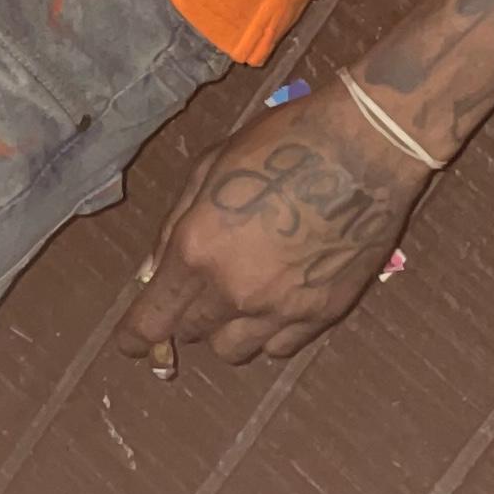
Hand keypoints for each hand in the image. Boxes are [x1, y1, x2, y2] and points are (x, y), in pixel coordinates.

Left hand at [118, 103, 431, 369]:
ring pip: (235, 351)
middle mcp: (234, 291)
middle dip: (184, 319)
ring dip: (225, 330)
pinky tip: (274, 304)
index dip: (133, 337)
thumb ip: (176, 224)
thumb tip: (155, 267)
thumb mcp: (209, 168)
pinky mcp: (323, 314)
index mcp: (197, 250)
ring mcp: (281, 309)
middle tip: (194, 295)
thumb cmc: (281, 142)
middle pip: (192, 335)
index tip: (128, 343)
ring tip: (238, 298)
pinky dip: (268, 334)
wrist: (364, 149)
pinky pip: (281, 348)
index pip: (152, 320)